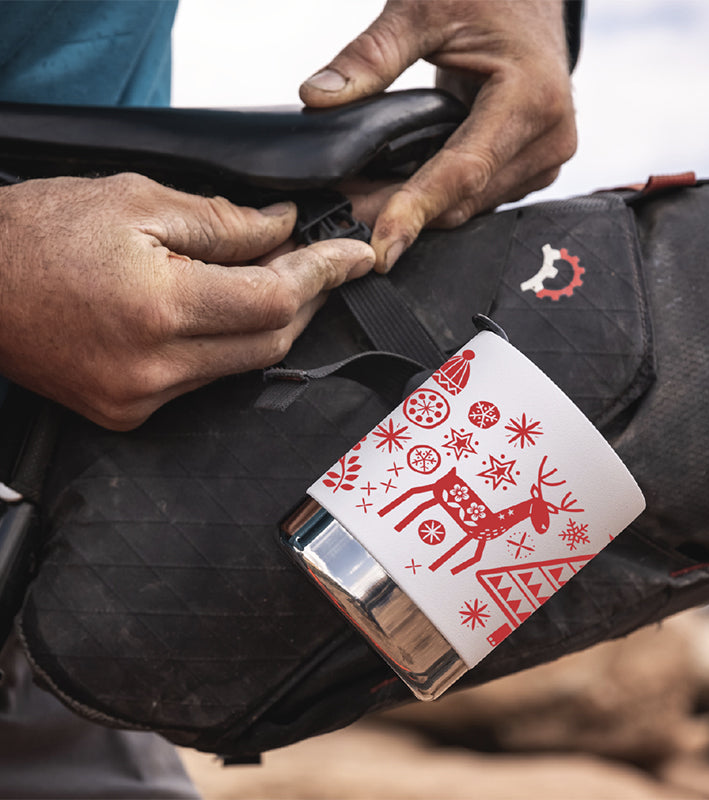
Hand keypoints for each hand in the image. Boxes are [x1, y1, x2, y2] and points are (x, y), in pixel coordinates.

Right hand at [0, 174, 373, 428]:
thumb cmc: (35, 234)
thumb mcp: (135, 201)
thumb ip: (223, 222)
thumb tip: (283, 229)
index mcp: (158, 308)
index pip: (274, 299)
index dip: (323, 273)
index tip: (354, 256)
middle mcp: (153, 368)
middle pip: (270, 341)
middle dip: (305, 298)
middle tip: (320, 262)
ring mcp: (140, 399)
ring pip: (241, 366)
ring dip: (267, 323)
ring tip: (270, 277)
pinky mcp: (128, 413)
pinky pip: (204, 383)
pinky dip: (226, 348)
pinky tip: (224, 314)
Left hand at [300, 0, 576, 270]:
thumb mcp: (424, 9)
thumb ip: (372, 55)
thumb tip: (319, 97)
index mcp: (531, 97)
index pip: (463, 172)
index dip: (416, 211)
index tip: (382, 246)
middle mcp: (548, 138)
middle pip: (465, 200)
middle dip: (404, 214)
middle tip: (345, 216)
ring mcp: (546, 158)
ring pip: (472, 207)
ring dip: (422, 212)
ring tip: (366, 202)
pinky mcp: (535, 166)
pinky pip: (481, 198)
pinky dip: (441, 199)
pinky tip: (404, 192)